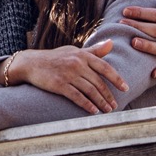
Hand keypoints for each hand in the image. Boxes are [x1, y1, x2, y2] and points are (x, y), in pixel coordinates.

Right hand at [0, 40, 125, 113]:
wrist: (30, 63)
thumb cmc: (54, 57)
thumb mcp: (74, 51)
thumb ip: (93, 50)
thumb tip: (111, 44)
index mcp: (82, 55)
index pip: (105, 67)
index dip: (116, 79)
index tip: (125, 88)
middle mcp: (77, 63)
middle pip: (98, 82)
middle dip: (108, 95)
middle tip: (115, 105)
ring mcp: (68, 74)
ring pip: (90, 91)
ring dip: (100, 102)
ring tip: (107, 110)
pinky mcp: (59, 84)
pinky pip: (77, 96)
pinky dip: (87, 105)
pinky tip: (93, 111)